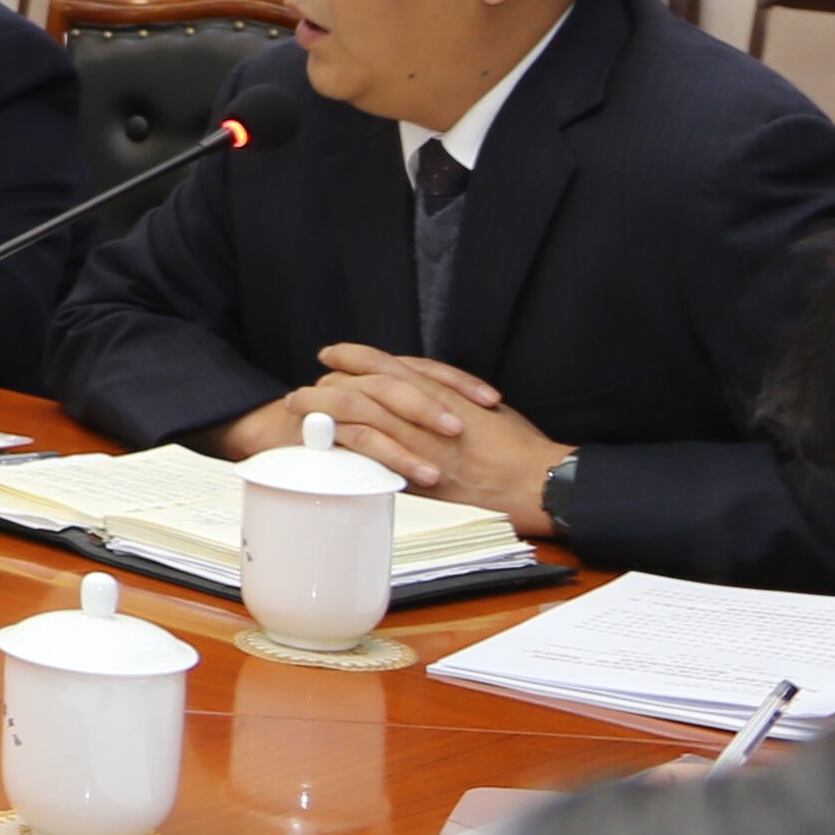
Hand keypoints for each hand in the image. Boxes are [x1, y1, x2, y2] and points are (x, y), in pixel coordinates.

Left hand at [301, 343, 569, 527]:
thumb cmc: (516, 445)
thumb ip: (443, 392)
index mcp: (439, 390)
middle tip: (303, 391)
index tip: (331, 354)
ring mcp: (417, 440)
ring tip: (299, 411)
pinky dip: (343, 443)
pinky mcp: (415, 470)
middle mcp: (423, 410)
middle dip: (326, 385)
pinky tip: (324, 443)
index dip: (353, 356)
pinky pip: (370, 452)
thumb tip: (413, 386)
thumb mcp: (479, 404)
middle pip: (360, 386)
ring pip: (357, 415)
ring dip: (322, 411)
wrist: (535, 480)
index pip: (384, 363)